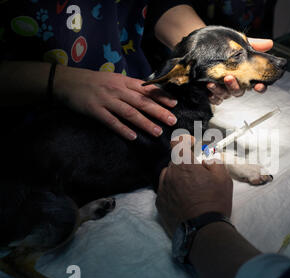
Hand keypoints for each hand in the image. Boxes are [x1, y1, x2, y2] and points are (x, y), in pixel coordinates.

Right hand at [54, 66, 177, 139]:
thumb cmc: (94, 81)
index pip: (146, 88)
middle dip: (158, 111)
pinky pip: (111, 121)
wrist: (67, 81)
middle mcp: (117, 89)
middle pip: (141, 101)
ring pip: (129, 112)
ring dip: (144, 122)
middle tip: (172, 120)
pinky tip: (133, 137)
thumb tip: (150, 94)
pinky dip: (122, 129)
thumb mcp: (114, 79)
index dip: (161, 96)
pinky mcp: (95, 110)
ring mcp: (106, 100)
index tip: (174, 104)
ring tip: (157, 132)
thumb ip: (130, 87)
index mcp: (123, 81)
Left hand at [156, 135, 232, 236]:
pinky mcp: (159, 203)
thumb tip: (207, 159)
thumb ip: (214, 162)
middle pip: (175, 161)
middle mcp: (170, 174)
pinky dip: (173, 191)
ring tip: (191, 189)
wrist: (202, 230)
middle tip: (199, 175)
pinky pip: (165, 190)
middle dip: (186, 164)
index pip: (177, 142)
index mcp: (185, 165)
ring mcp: (163, 189)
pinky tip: (184, 199)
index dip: (184, 140)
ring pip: (168, 175)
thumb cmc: (214, 203)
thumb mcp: (224, 179)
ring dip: (178, 176)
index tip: (191, 144)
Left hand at [207, 38, 273, 104]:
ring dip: (220, 91)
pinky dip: (212, 96)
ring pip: (225, 95)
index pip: (257, 85)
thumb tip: (269, 43)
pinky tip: (209, 89)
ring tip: (212, 83)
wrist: (206, 49)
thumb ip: (254, 45)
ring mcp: (225, 89)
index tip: (258, 85)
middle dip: (235, 86)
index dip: (260, 87)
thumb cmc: (226, 50)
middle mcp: (236, 84)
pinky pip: (215, 100)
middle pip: (239, 91)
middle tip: (229, 78)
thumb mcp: (240, 45)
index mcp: (245, 76)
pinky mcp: (213, 93)